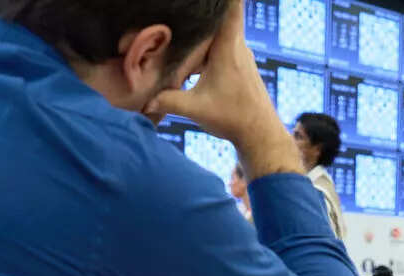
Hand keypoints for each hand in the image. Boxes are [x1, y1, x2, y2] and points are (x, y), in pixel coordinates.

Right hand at [146, 1, 302, 179]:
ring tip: (182, 27)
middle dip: (203, 12)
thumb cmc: (233, 119)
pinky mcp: (241, 66)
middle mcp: (237, 47)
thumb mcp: (195, 109)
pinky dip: (207, 49)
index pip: (231, 9)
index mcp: (228, 49)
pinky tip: (194, 59)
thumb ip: (167, 101)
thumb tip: (143, 100)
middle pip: (220, 18)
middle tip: (182, 8)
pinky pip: (222, 48)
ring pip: (219, 35)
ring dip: (203, 34)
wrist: (260, 135)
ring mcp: (241, 56)